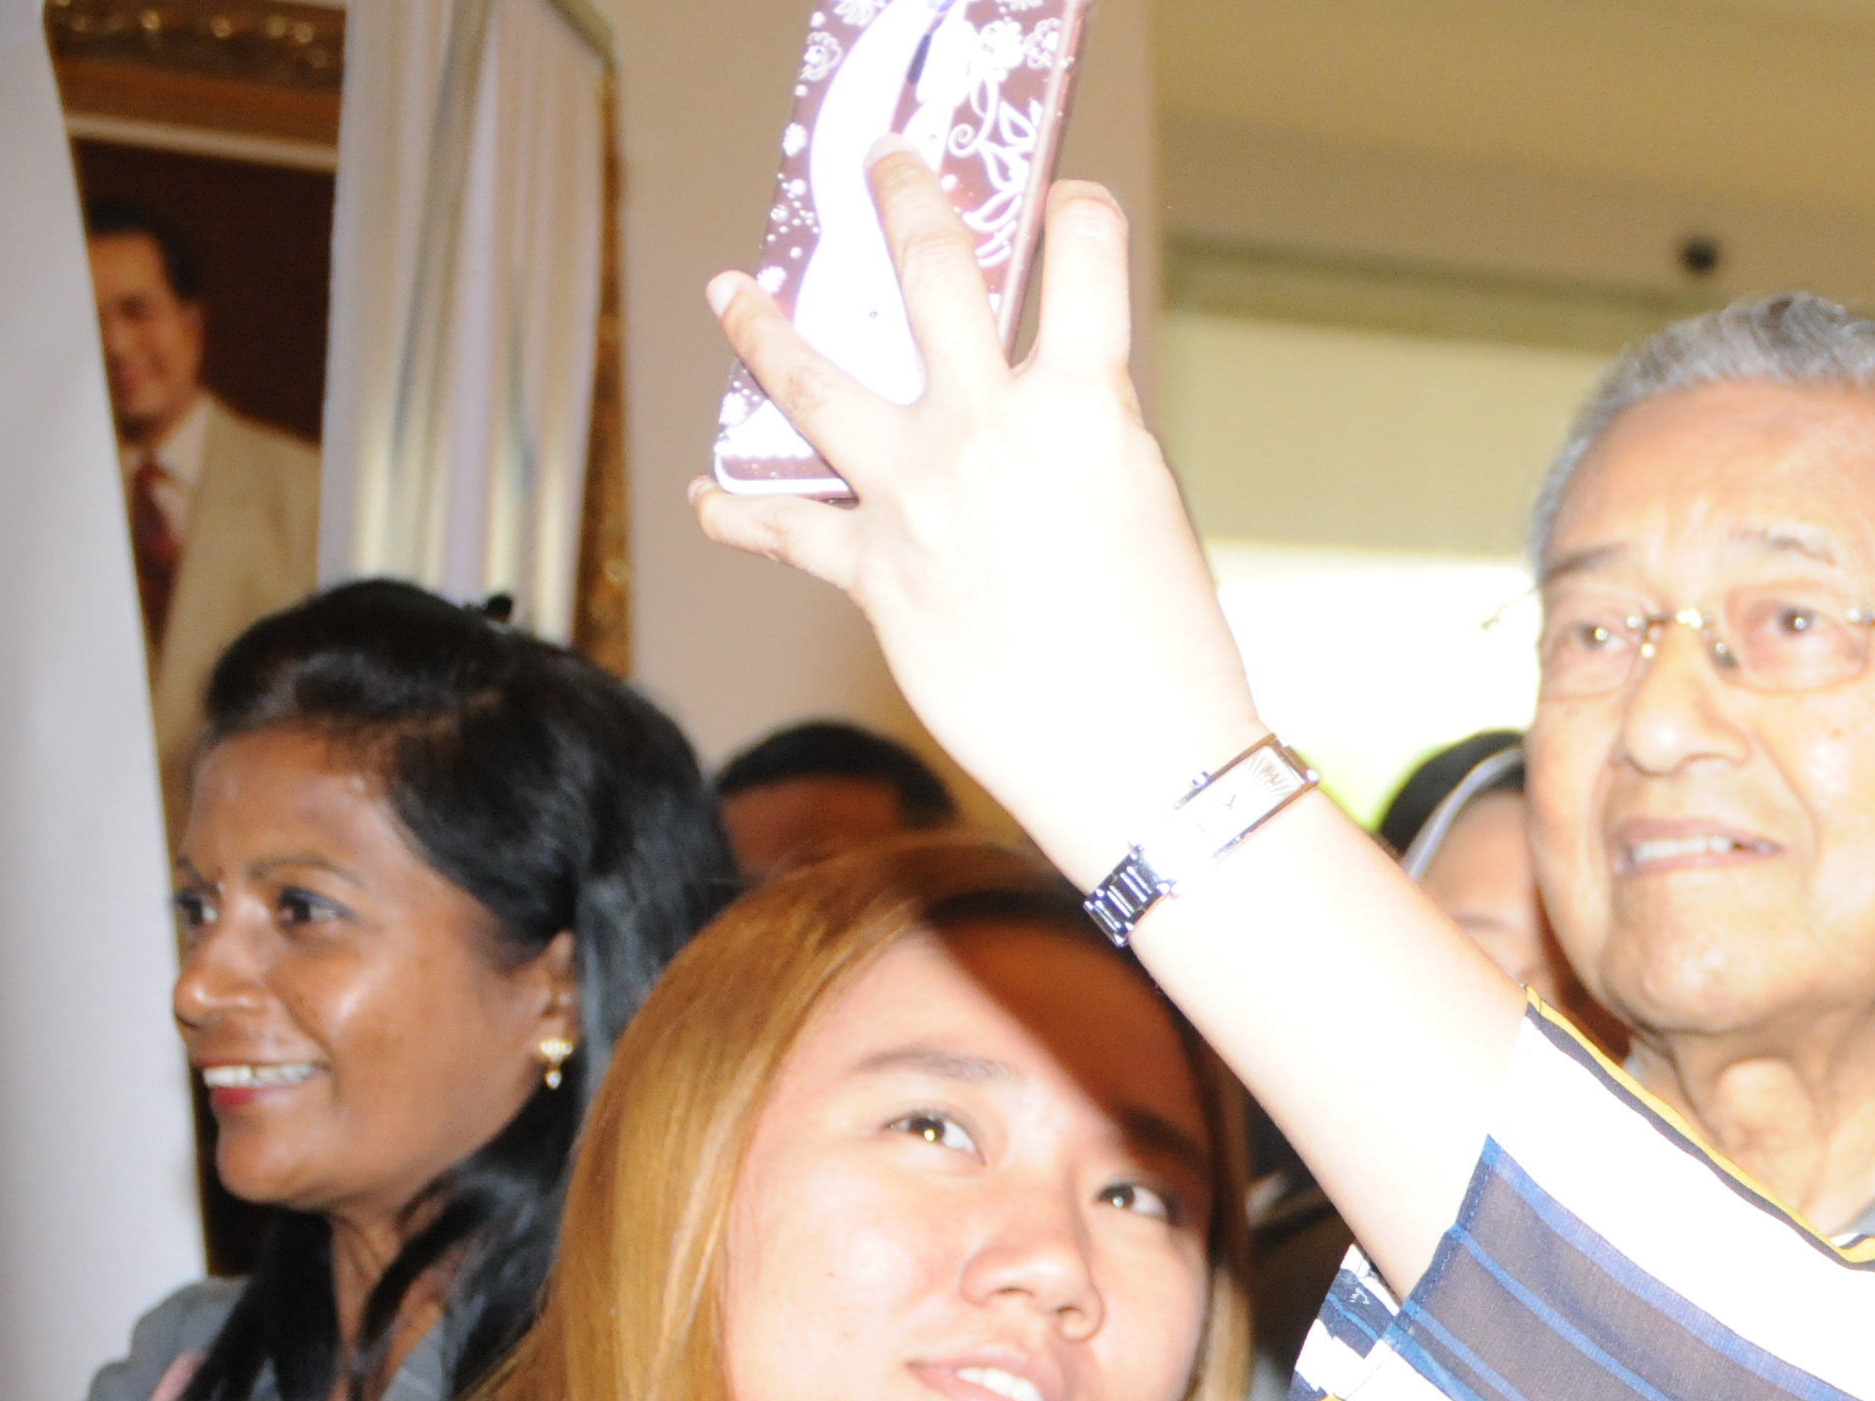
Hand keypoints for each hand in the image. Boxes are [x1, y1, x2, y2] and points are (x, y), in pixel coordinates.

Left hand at [692, 150, 1256, 864]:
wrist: (1140, 758)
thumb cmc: (1168, 644)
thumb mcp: (1146, 505)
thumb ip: (1082, 436)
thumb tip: (1020, 412)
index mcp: (1086, 406)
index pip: (1083, 260)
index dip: (1076, 217)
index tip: (1063, 200)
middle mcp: (989, 431)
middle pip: (931, 276)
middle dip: (904, 200)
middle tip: (883, 168)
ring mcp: (918, 497)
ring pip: (812, 382)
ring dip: (763, 328)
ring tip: (732, 292)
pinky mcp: (875, 573)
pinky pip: (785, 530)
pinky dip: (737, 514)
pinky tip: (706, 498)